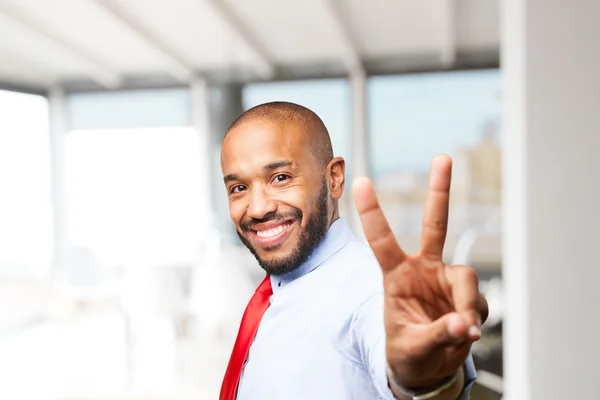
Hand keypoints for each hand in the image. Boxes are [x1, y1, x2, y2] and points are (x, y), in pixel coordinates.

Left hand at [352, 154, 487, 388]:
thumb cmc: (408, 352)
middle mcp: (423, 270)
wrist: (425, 369)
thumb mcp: (412, 347)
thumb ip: (437, 335)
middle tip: (443, 158)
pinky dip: (474, 320)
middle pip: (435, 224)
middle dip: (440, 191)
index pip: (382, 240)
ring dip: (467, 305)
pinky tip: (464, 334)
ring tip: (461, 332)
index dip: (372, 211)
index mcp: (396, 276)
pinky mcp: (467, 295)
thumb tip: (463, 324)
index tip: (359, 180)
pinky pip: (478, 303)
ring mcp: (447, 280)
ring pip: (467, 277)